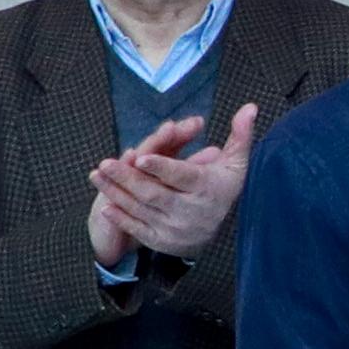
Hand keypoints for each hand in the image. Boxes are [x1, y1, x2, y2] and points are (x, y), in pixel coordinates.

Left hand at [89, 105, 259, 267]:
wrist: (221, 232)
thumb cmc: (224, 188)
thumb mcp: (236, 163)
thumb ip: (240, 135)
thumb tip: (250, 107)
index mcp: (207, 188)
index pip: (182, 177)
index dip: (162, 168)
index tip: (141, 157)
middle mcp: (191, 211)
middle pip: (155, 194)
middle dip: (128, 178)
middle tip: (106, 162)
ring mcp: (175, 229)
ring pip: (141, 209)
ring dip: (116, 193)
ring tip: (97, 176)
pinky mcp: (163, 241)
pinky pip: (138, 229)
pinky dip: (121, 219)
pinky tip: (106, 205)